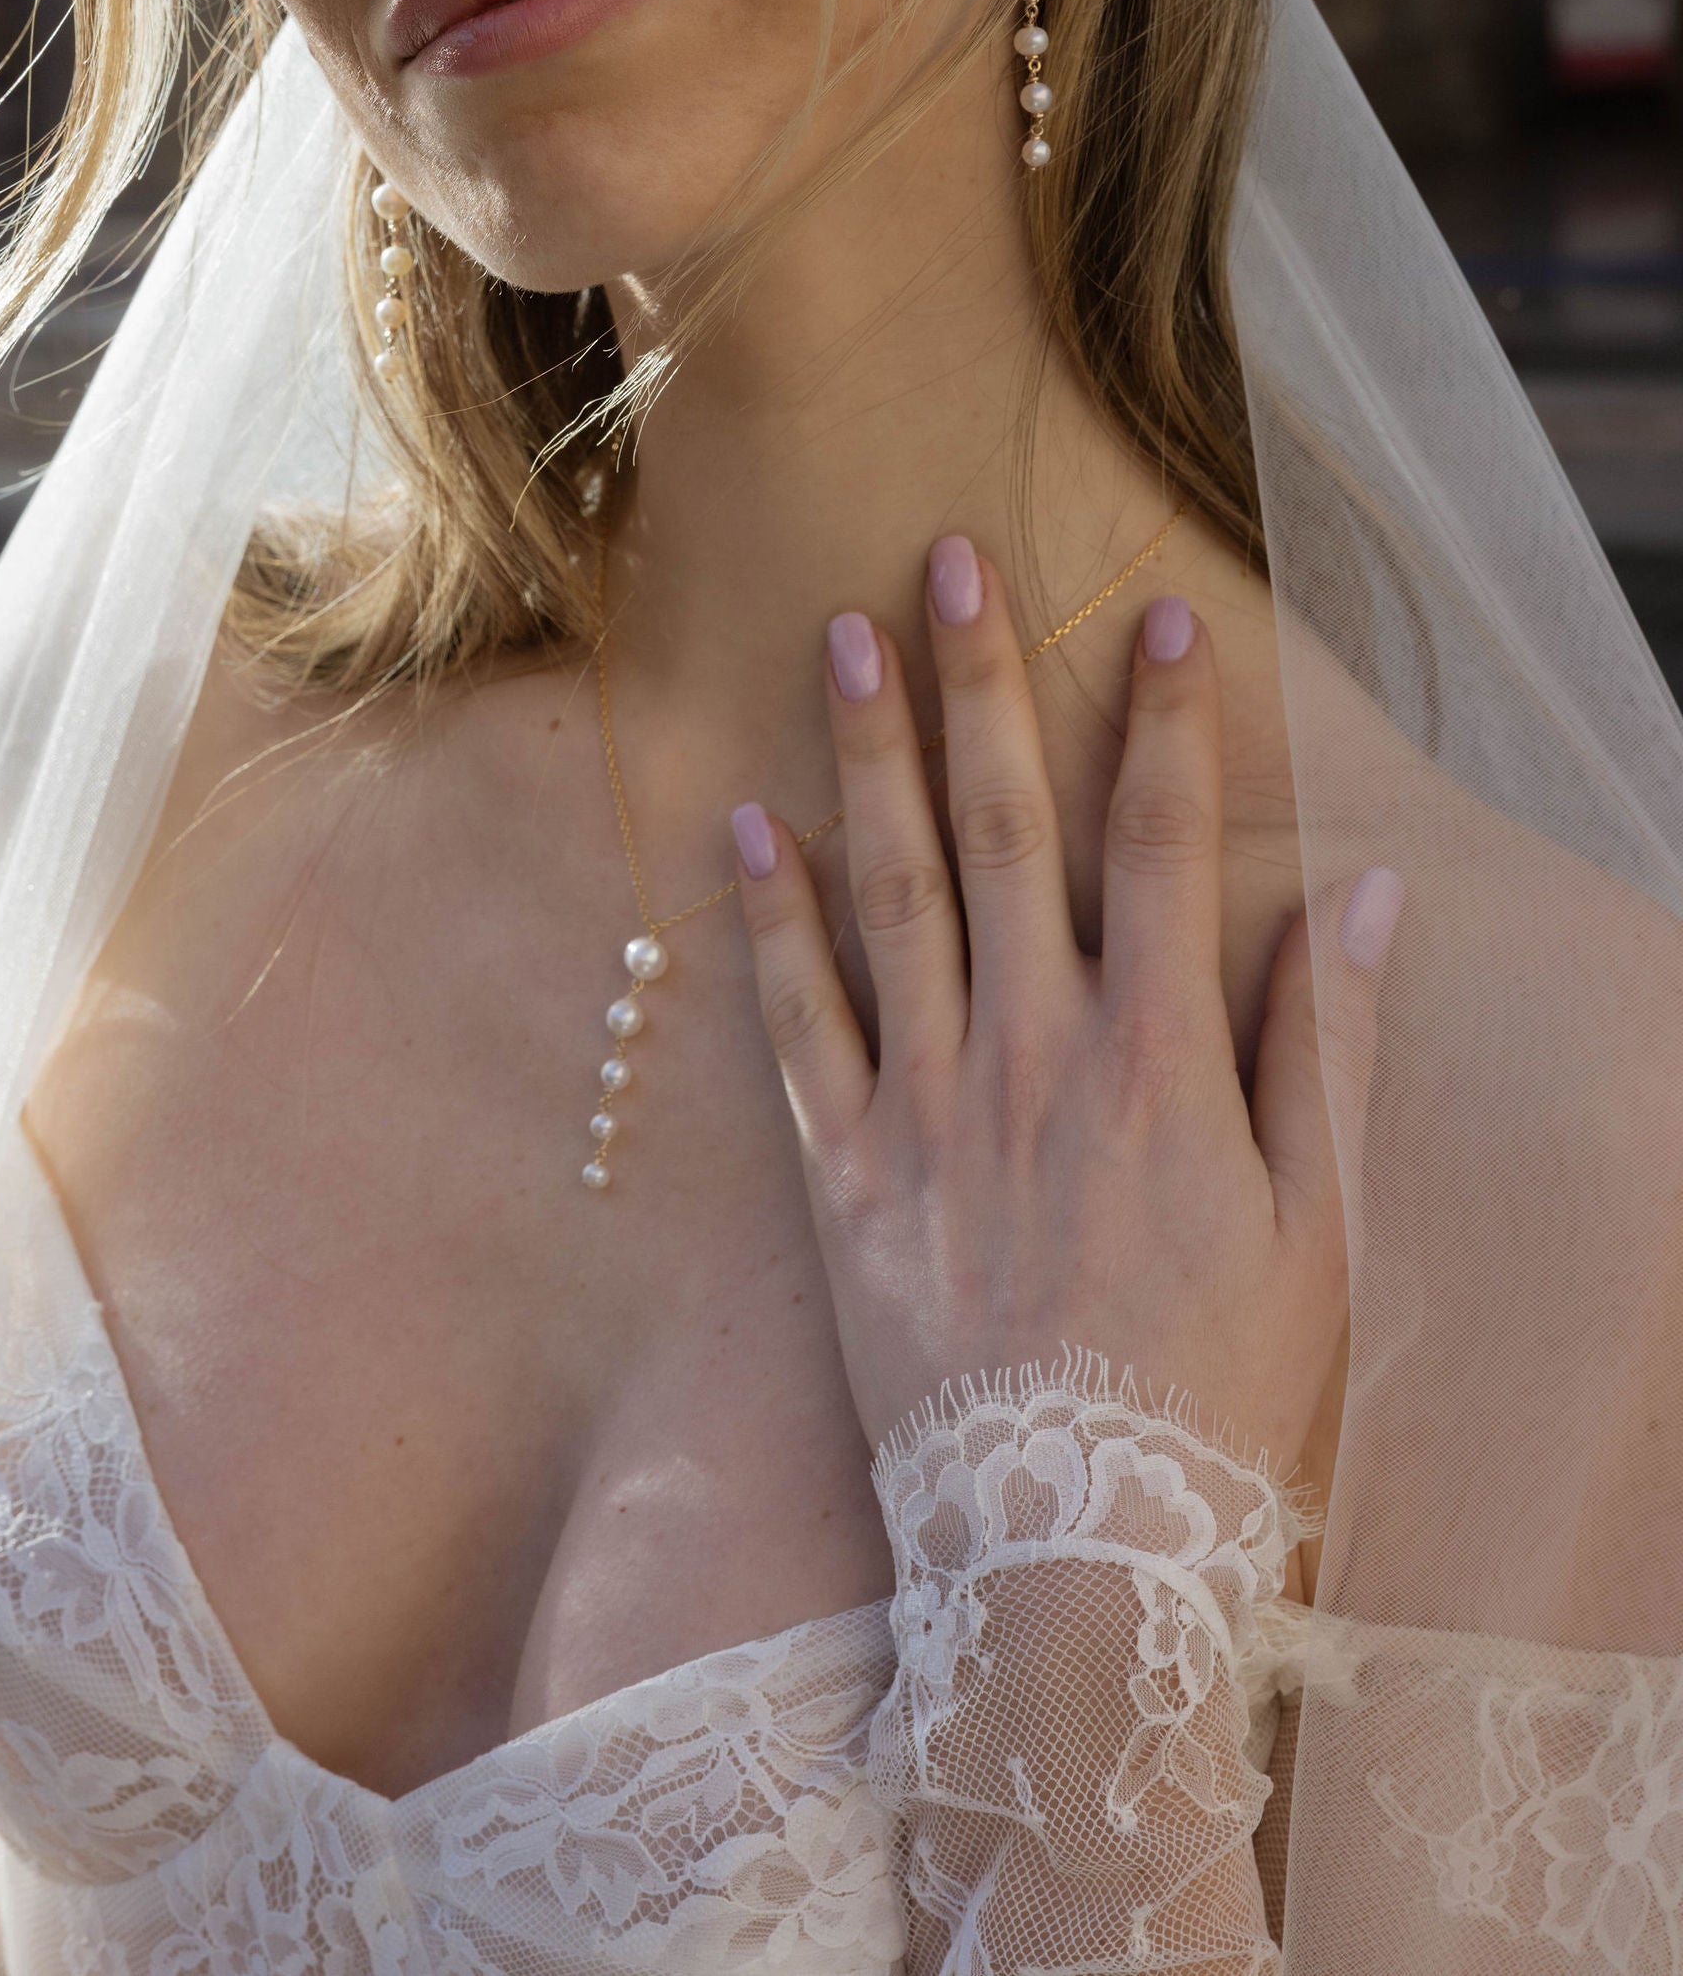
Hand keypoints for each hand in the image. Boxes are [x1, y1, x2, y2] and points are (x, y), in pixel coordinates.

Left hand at [730, 536, 1396, 1466]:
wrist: (1071, 1552)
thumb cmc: (1216, 1394)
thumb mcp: (1318, 1229)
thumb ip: (1331, 1050)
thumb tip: (1364, 896)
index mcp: (1159, 1062)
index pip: (1164, 847)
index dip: (1161, 723)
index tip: (1150, 612)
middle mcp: (1033, 1057)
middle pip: (1005, 831)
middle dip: (982, 684)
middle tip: (947, 558)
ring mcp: (926, 1110)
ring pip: (893, 894)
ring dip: (870, 758)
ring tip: (841, 638)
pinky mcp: (844, 1177)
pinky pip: (798, 1026)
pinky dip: (770, 925)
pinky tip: (746, 828)